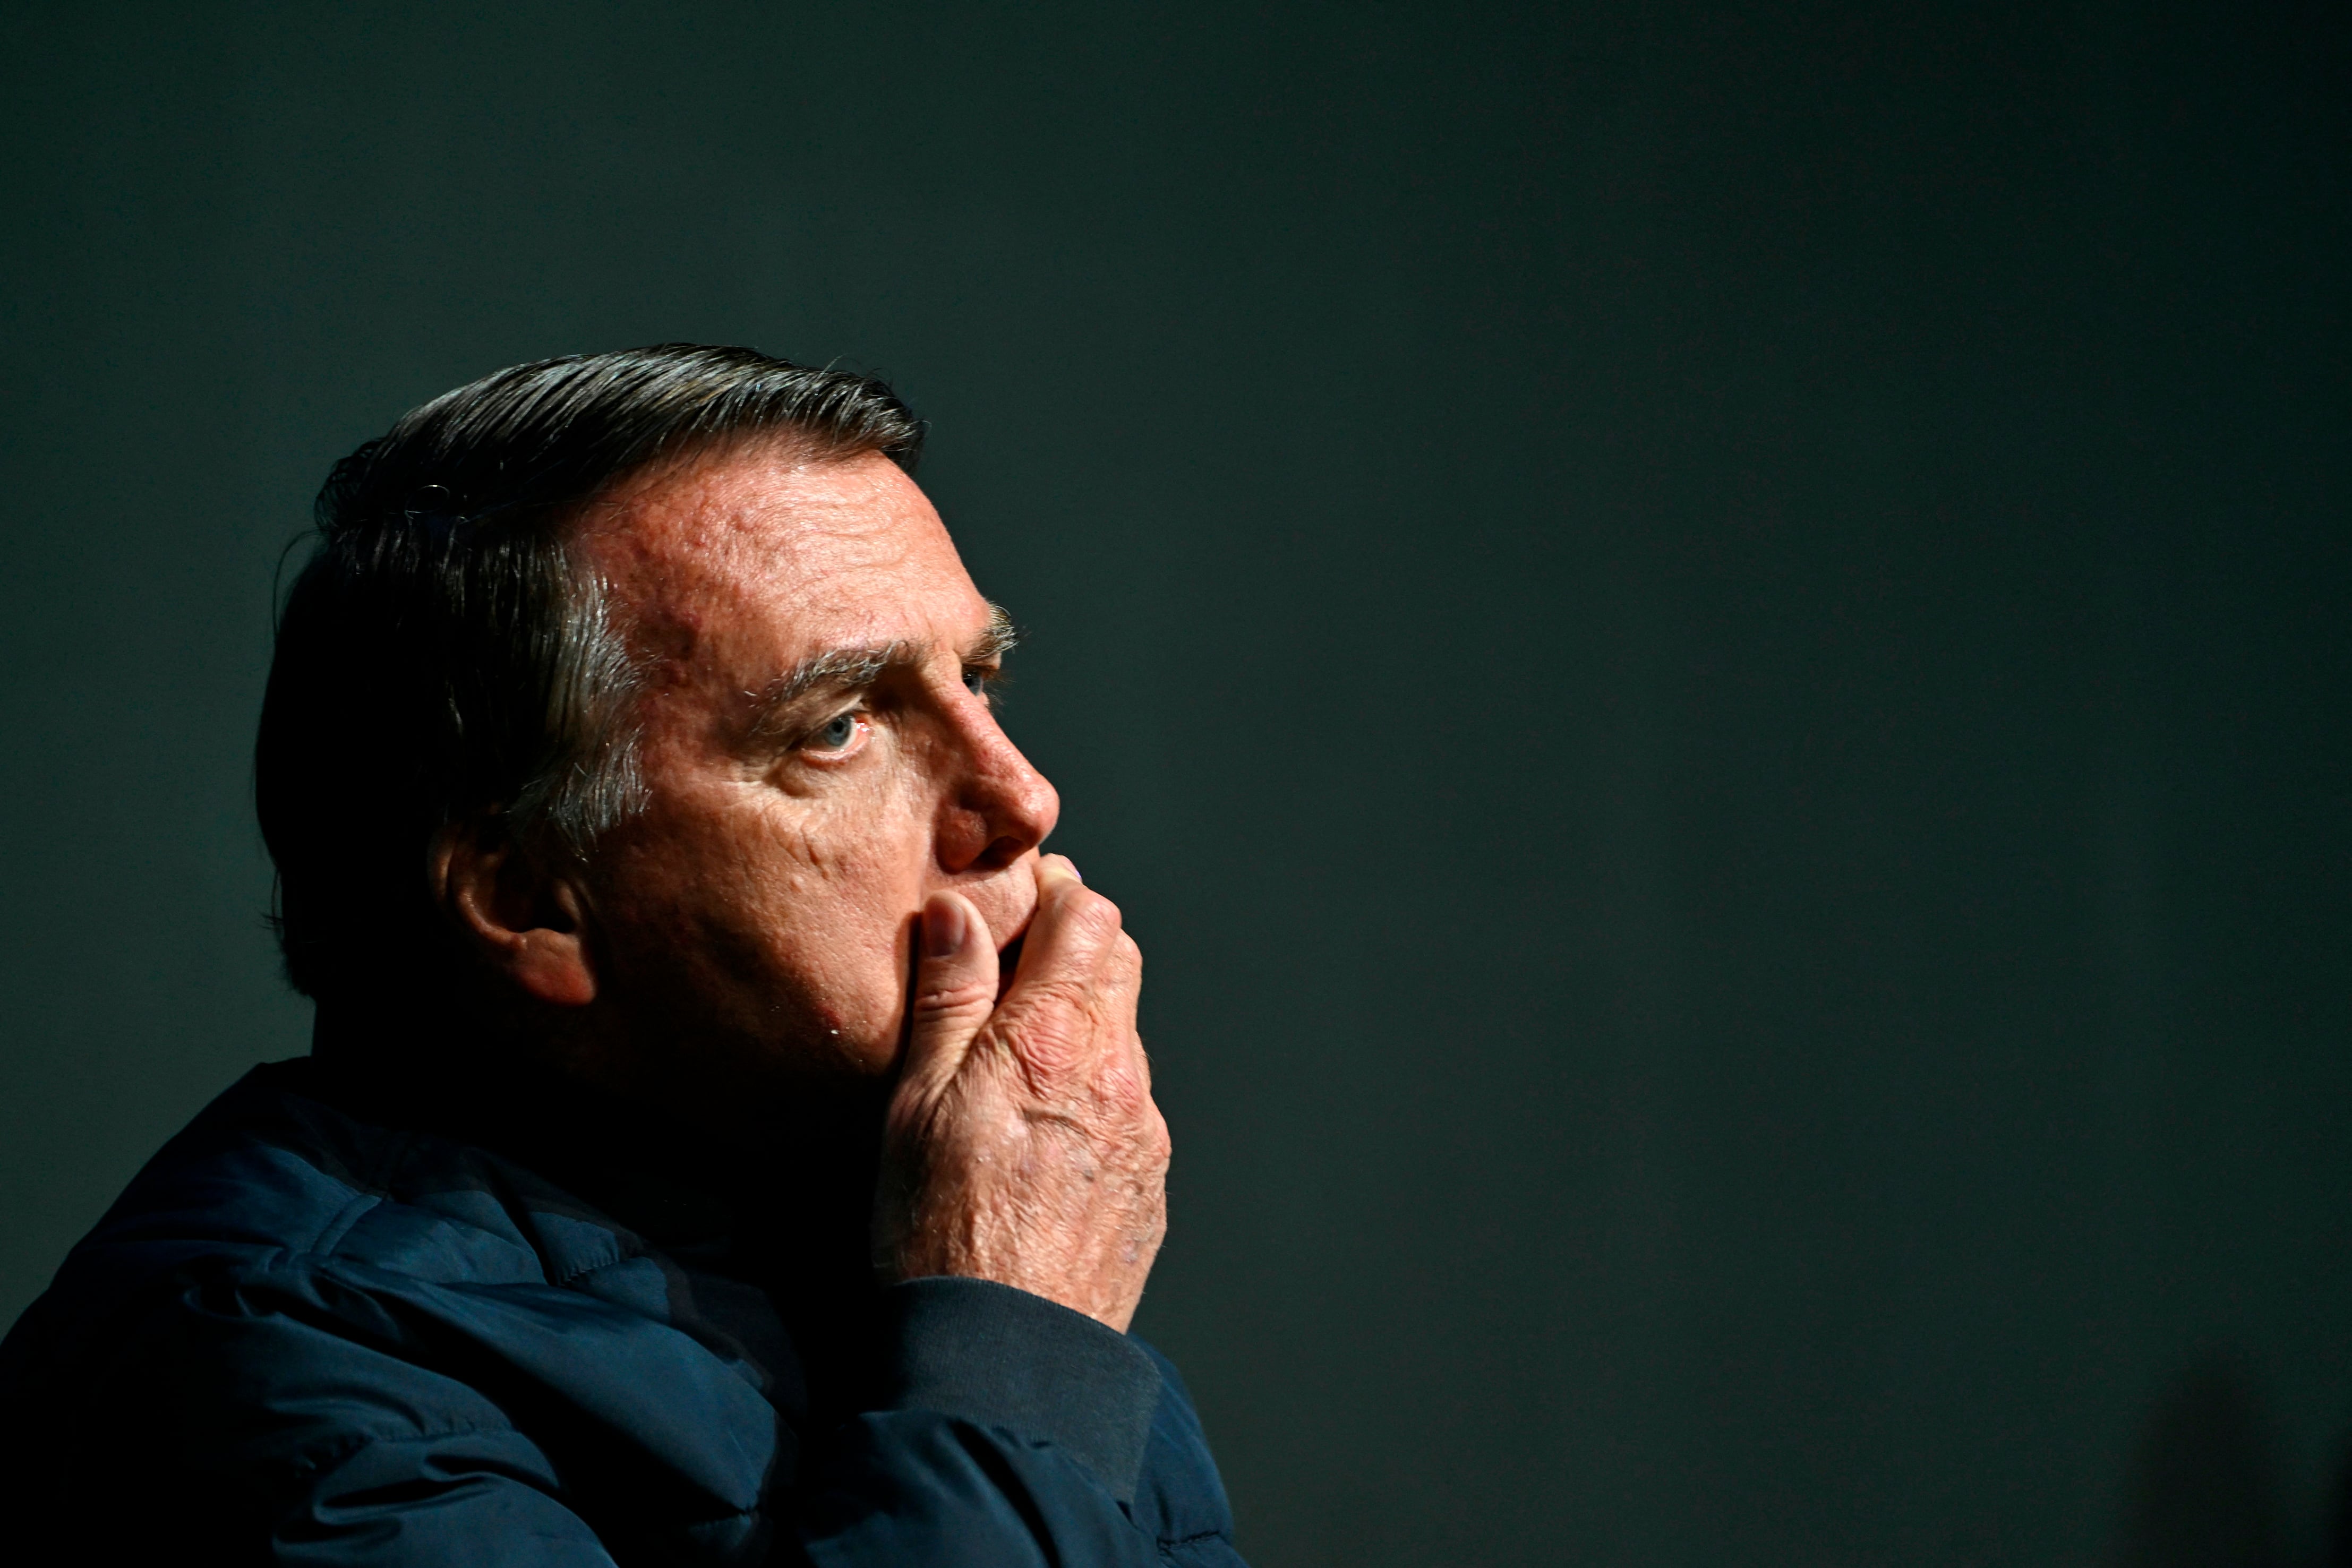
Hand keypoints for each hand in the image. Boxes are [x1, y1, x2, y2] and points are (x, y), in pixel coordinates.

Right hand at [874, 856, 1168, 1330]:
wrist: (1004, 1357)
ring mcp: (1144, 1131)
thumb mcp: (916, 1102)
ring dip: (1084, 1019)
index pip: (1089, 916)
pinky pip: (1131, 1104)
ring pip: (1126, 1035)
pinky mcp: (1150, 1182)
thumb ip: (947, 998)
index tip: (1017, 901)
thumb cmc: (938, 1230)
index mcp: (1057, 1038)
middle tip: (1013, 961)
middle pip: (1120, 963)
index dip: (1054, 894)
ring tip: (1018, 1052)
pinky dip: (1095, 1087)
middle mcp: (1118, 1074)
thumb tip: (958, 911)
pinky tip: (1043, 1126)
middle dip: (1074, 944)